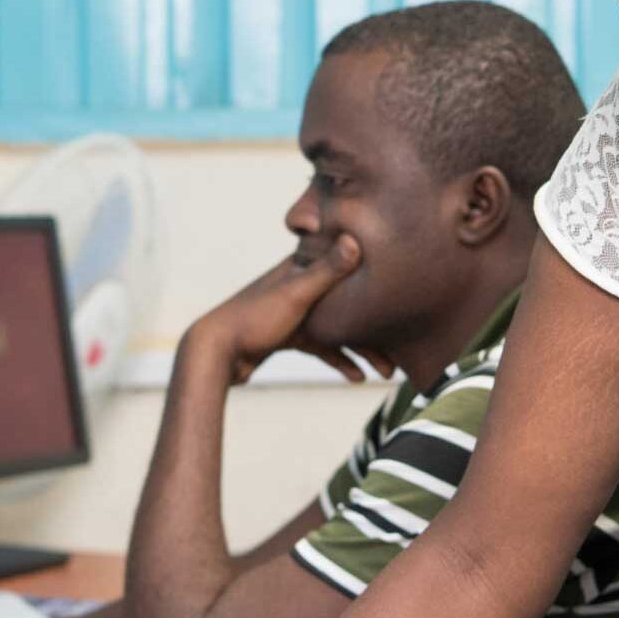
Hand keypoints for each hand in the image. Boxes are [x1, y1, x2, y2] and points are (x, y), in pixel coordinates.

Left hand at [186, 236, 395, 384]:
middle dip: (375, 329)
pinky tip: (356, 378)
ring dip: (361, 350)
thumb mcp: (295, 293)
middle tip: (401, 352)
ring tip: (386, 371)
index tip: (403, 292)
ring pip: (338, 330)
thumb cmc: (252, 319)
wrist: (214, 352)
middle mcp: (300, 286)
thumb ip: (327, 270)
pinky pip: (321, 347)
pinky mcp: (286, 335)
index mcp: (302, 269)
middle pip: (348, 305)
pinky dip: (339, 360)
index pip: (348, 269)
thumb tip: (355, 239)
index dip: (376, 281)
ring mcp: (293, 312)